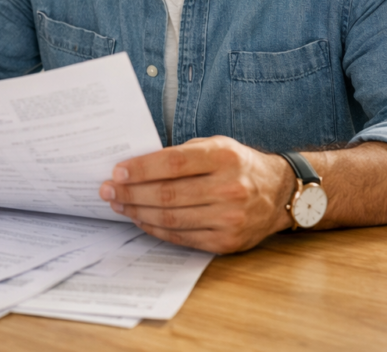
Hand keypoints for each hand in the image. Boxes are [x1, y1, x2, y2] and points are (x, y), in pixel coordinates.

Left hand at [99, 136, 294, 253]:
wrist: (279, 193)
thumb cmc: (238, 165)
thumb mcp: (216, 146)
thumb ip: (181, 154)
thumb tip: (135, 166)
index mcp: (224, 157)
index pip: (173, 163)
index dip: (141, 169)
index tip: (117, 172)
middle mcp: (230, 188)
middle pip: (168, 194)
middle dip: (131, 193)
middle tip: (107, 190)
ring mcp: (230, 218)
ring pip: (171, 218)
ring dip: (138, 212)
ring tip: (119, 205)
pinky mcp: (227, 241)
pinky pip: (181, 237)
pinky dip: (155, 229)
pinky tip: (140, 219)